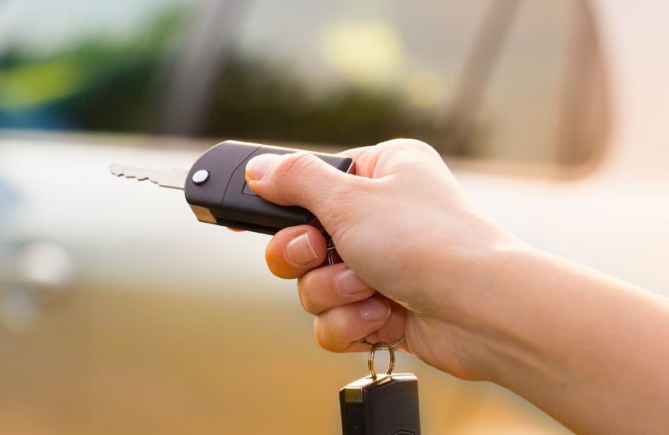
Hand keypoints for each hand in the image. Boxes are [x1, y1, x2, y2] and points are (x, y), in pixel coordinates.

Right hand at [245, 139, 519, 379]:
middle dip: (306, 257)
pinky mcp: (384, 311)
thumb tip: (257, 169)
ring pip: (313, 286)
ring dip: (333, 292)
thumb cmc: (427, 242)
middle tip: (320, 253)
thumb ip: (294, 180)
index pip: (309, 183)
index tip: (252, 217)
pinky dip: (350, 322)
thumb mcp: (348, 198)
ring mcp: (383, 266)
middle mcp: (381, 216)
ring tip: (368, 289)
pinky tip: (381, 316)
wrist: (482, 312)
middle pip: (301, 239)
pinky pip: (335, 320)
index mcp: (381, 172)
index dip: (281, 204)